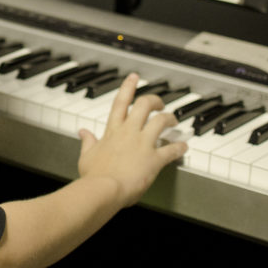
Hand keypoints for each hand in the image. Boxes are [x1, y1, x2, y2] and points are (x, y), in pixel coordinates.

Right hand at [76, 73, 187, 206]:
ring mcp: (142, 144)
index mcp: (112, 131)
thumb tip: (83, 132)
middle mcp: (128, 133)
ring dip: (170, 118)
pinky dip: (179, 147)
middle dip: (154, 100)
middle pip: (144, 105)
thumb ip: (88, 142)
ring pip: (161, 121)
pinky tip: (184, 147)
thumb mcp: (86, 156)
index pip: (121, 102)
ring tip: (174, 120)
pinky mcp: (154, 159)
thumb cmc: (93, 176)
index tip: (134, 77)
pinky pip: (171, 149)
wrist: (103, 189)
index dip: (128, 87)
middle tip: (159, 102)